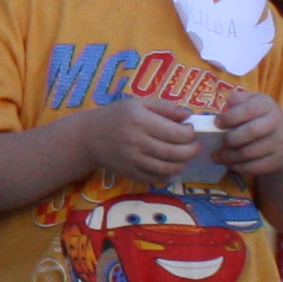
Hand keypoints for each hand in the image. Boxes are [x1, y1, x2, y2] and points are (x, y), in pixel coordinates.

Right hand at [80, 93, 202, 185]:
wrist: (89, 136)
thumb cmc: (117, 116)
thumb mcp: (139, 104)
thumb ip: (165, 107)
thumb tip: (188, 116)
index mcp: (141, 121)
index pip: (178, 133)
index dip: (190, 133)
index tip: (189, 129)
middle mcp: (137, 142)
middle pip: (176, 153)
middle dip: (191, 150)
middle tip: (193, 145)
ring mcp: (134, 160)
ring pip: (169, 168)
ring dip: (182, 163)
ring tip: (183, 155)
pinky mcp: (131, 173)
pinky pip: (156, 178)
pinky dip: (168, 174)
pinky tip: (168, 164)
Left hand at [208, 87, 282, 180]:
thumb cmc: (257, 117)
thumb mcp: (249, 102)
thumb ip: (236, 101)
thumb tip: (223, 113)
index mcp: (266, 104)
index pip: (248, 109)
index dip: (229, 117)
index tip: (217, 123)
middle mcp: (276, 121)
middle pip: (251, 132)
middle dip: (229, 139)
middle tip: (217, 144)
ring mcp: (279, 142)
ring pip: (250, 152)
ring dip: (229, 157)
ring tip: (217, 156)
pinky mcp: (278, 159)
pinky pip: (255, 166)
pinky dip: (239, 167)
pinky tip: (230, 164)